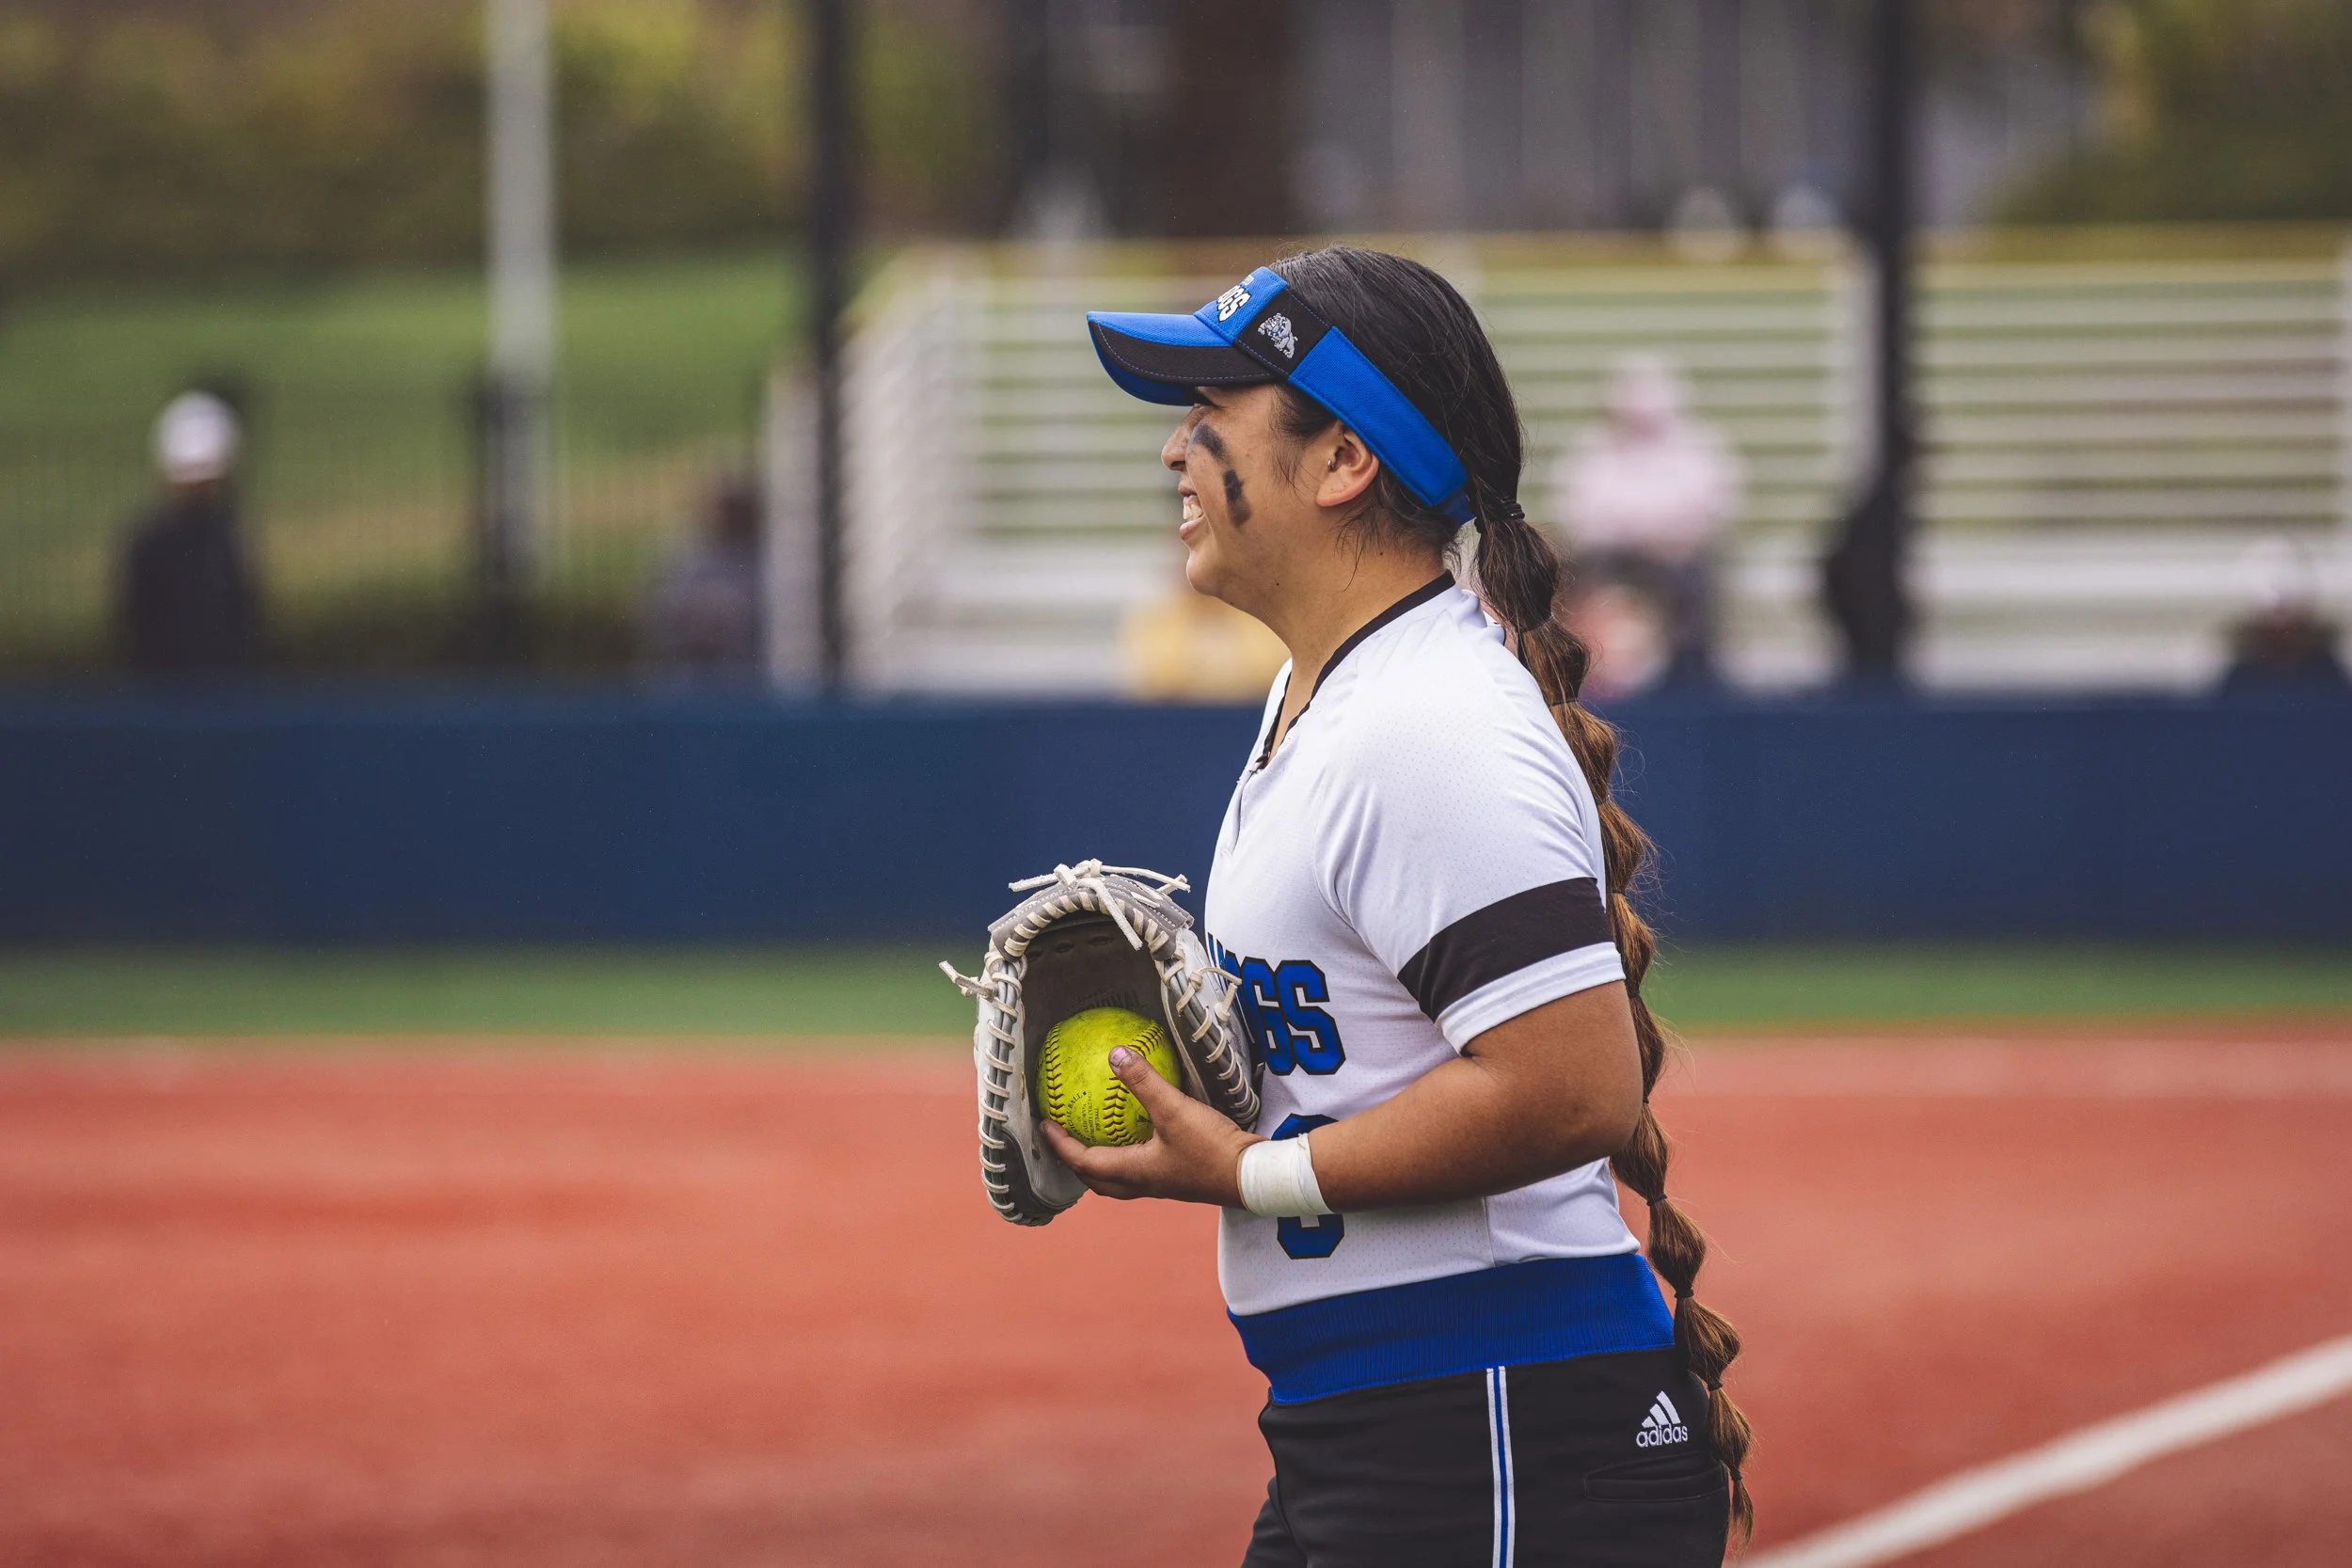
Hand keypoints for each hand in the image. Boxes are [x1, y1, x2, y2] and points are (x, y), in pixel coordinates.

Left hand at [1040, 1046, 1262, 1206]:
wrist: (1253, 1177)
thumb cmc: (1211, 1150)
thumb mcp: (1174, 1110)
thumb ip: (1145, 1081)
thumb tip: (1116, 1054)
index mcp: (1133, 1172)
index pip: (1084, 1162)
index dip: (1060, 1145)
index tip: (1045, 1125)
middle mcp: (1144, 1183)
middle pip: (1098, 1181)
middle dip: (1077, 1164)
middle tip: (1065, 1139)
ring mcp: (1164, 1185)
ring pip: (1120, 1181)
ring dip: (1102, 1165)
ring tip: (1097, 1140)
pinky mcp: (1181, 1180)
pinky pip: (1143, 1171)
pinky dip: (1130, 1157)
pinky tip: (1143, 1134)